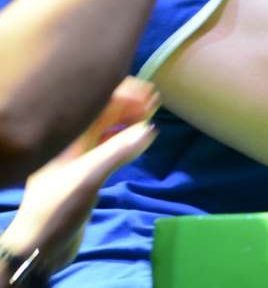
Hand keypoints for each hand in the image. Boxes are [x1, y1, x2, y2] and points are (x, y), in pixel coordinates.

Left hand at [0, 78, 158, 276]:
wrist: (40, 247)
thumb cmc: (58, 208)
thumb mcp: (88, 178)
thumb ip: (118, 152)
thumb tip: (151, 129)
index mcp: (66, 137)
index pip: (96, 102)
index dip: (123, 94)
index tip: (150, 96)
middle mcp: (71, 142)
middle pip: (102, 112)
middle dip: (129, 104)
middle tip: (154, 103)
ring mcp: (79, 157)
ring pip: (107, 129)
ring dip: (129, 120)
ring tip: (151, 116)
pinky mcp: (86, 173)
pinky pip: (109, 146)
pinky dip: (125, 138)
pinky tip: (138, 139)